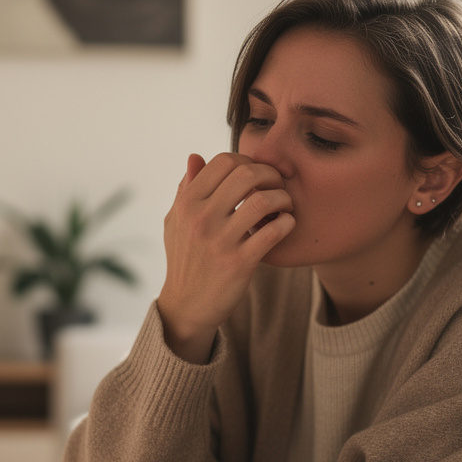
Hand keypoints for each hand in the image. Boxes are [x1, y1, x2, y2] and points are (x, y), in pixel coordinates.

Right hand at [158, 153, 295, 362]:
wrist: (187, 305)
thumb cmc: (184, 259)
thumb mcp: (175, 222)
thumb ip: (185, 188)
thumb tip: (195, 156)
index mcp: (187, 203)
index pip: (223, 161)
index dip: (247, 160)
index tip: (256, 174)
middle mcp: (201, 218)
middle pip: (246, 173)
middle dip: (270, 174)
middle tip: (277, 185)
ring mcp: (220, 241)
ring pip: (263, 200)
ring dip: (282, 197)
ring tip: (284, 205)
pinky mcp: (240, 263)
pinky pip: (273, 232)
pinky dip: (286, 223)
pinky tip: (285, 224)